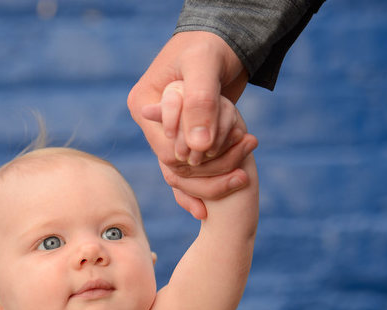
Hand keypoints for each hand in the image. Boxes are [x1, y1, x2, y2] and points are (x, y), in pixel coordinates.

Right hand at [128, 31, 250, 217]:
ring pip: (186, 173)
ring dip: (214, 179)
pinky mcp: (188, 138)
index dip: (195, 157)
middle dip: (209, 171)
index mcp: (143, 104)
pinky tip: (225, 193)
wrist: (225, 39)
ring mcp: (169, 133)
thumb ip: (200, 104)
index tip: (224, 150)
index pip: (165, 150)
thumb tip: (199, 147)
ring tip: (243, 177)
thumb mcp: (204, 66)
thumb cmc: (210, 44)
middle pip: (175, 167)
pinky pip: (193, 171)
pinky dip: (208, 184)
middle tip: (242, 173)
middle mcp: (153, 124)